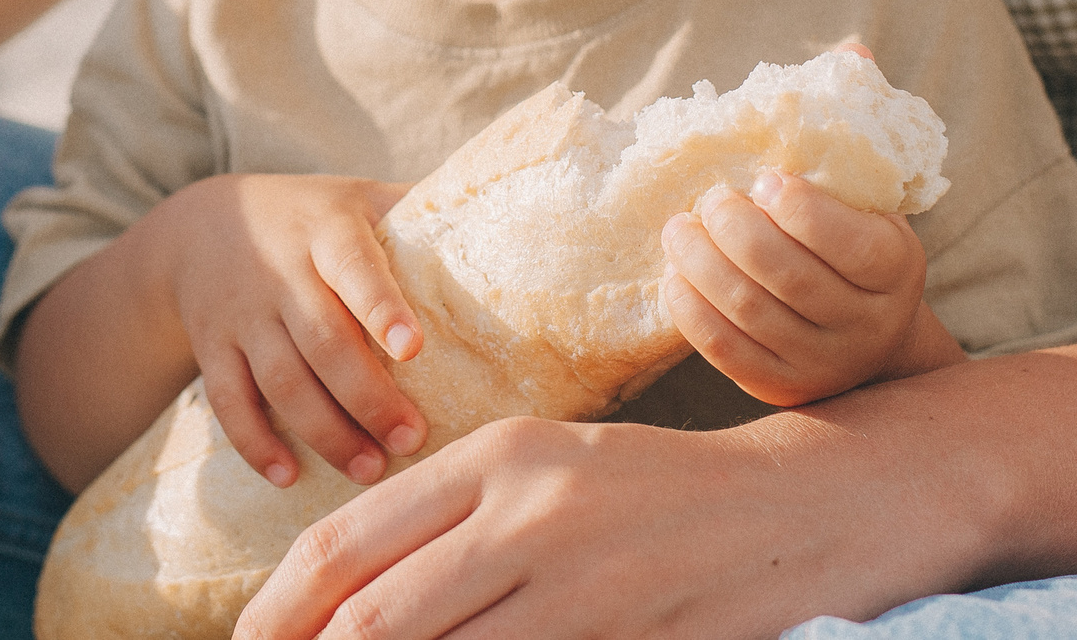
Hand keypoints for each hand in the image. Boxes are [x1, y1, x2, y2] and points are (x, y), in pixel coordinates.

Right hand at [160, 174, 428, 488]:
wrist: (203, 225)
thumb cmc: (311, 216)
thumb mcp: (359, 197)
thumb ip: (420, 210)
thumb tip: (514, 214)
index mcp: (327, 234)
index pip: (355, 270)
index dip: (382, 308)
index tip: (413, 348)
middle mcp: (280, 272)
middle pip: (322, 342)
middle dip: (366, 397)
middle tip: (410, 440)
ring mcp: (242, 314)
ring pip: (279, 381)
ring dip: (323, 431)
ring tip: (367, 470)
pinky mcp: (214, 348)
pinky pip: (228, 402)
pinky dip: (255, 443)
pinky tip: (288, 476)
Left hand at [233, 411, 958, 639]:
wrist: (795, 508)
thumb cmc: (650, 491)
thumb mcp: (544, 470)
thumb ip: (451, 521)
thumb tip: (346, 598)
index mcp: (496, 454)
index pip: (349, 540)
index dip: (280, 607)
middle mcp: (525, 513)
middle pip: (376, 618)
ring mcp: (576, 584)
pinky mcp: (620, 635)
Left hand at [660, 168, 962, 407]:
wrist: (868, 334)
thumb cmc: (852, 247)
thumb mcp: (866, 207)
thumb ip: (840, 164)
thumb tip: (818, 84)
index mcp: (896, 269)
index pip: (849, 243)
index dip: (800, 209)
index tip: (764, 180)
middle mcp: (869, 325)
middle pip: (790, 277)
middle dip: (737, 231)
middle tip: (711, 199)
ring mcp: (825, 364)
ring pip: (751, 312)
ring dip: (702, 263)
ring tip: (679, 229)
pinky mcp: (781, 386)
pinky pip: (725, 350)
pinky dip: (691, 310)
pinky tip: (676, 276)